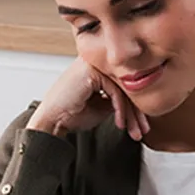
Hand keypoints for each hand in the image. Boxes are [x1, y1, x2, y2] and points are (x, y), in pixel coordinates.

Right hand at [25, 60, 149, 141]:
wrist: (52, 121)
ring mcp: (93, 64)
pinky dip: (120, 109)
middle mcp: (95, 63)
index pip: (123, 85)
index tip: (141, 125)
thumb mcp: (102, 107)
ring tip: (134, 131)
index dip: (134, 107)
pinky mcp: (91, 71)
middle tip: (142, 130)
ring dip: (131, 114)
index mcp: (96, 69)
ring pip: (122, 89)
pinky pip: (114, 91)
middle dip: (136, 113)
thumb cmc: (71, 114)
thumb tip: (137, 102)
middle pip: (125, 86)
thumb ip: (117, 100)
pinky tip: (120, 123)